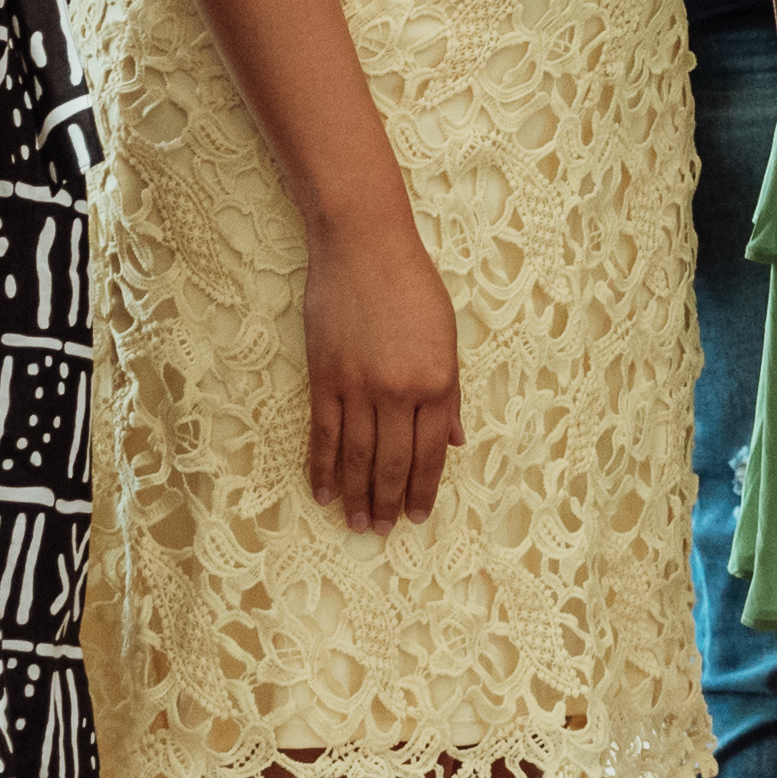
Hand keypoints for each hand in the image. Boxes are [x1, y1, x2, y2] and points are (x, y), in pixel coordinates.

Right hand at [302, 222, 463, 528]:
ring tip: (357, 523)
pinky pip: (323, 434)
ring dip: (356, 495)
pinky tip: (323, 492)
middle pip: (393, 463)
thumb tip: (454, 441)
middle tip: (384, 531)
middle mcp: (398, 392)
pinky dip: (322, 467)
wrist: (364, 247)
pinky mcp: (324, 378)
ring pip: (356, 456)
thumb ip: (449, 394)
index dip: (424, 489)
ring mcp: (358, 388)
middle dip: (389, 502)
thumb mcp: (447, 337)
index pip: (430, 453)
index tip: (418, 516)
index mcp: (436, 383)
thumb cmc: (413, 286)